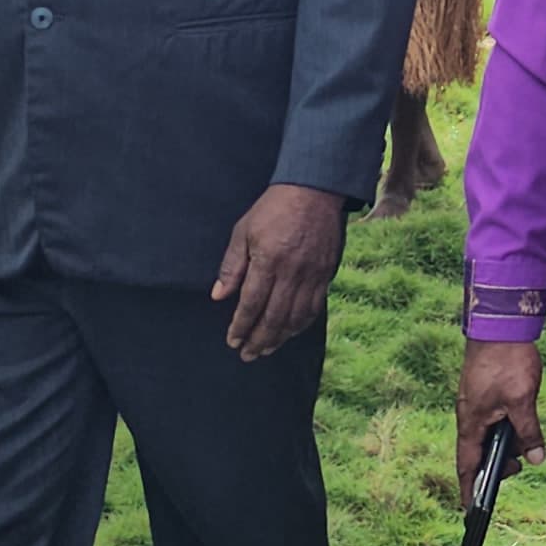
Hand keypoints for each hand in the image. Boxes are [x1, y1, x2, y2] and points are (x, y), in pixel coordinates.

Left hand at [210, 183, 347, 359]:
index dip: (241, 326)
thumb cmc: (273, 209)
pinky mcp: (326, 274)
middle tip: (247, 355)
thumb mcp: (243, 231)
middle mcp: (292, 271)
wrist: (314, 191)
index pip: (252, 303)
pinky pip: (314, 307)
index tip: (232, 341)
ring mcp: (312, 274)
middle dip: (259, 339)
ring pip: (295, 317)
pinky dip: (301, 324)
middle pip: (274, 316)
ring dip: (280, 337)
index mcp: (268, 260)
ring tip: (266, 349)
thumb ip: (232, 266)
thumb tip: (219, 296)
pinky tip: (290, 332)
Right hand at [456, 339, 545, 498]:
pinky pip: (492, 420)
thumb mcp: (522, 401)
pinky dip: (505, 428)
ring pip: (487, 435)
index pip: (466, 466)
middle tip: (519, 465)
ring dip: (504, 443)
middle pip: (478, 452)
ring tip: (526, 442)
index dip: (468, 489)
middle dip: (496, 464)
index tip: (470, 510)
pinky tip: (522, 421)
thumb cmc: (506, 361)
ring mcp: (474, 403)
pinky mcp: (483, 392)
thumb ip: (528, 432)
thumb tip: (536, 459)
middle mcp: (468, 416)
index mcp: (471, 423)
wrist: (499, 323)